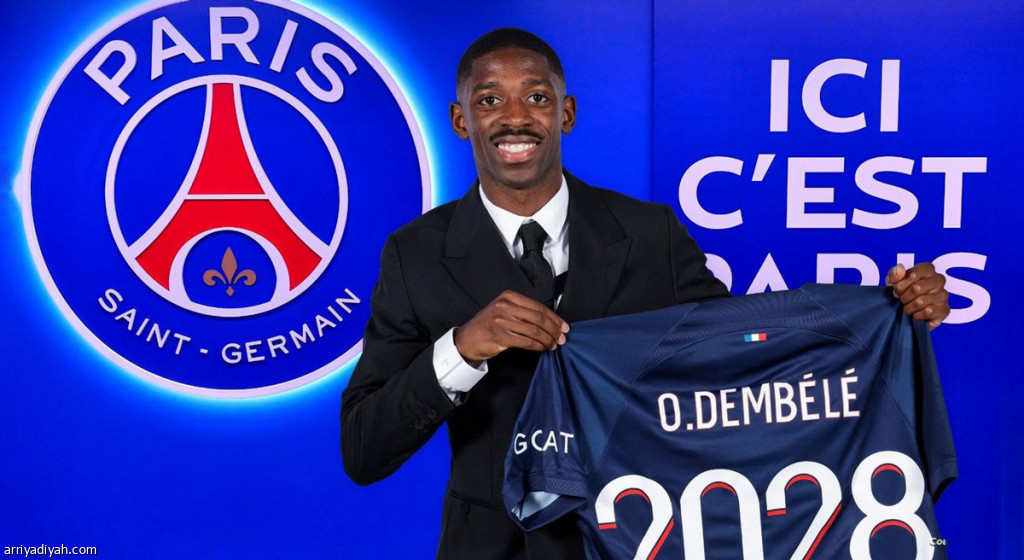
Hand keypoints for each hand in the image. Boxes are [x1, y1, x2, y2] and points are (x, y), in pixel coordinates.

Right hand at [454, 290, 569, 361]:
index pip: (538, 307)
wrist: (466, 339)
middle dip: (554, 329)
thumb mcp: (503, 310)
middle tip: (562, 337)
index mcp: (509, 296)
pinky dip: (538, 346)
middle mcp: (505, 306)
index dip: (554, 318)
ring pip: (534, 330)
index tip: (563, 326)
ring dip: (547, 340)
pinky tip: (542, 348)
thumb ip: (523, 311)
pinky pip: (526, 342)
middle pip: (538, 318)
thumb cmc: (487, 326)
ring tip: (553, 345)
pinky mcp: (500, 335)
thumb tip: (550, 321)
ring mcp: (501, 320)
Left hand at [886, 263, 949, 329]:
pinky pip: (928, 312)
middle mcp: (938, 280)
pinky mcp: (945, 309)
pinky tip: (916, 314)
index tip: (898, 289)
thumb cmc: (902, 292)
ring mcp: (943, 294)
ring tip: (907, 308)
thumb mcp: (893, 282)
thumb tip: (900, 268)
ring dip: (909, 308)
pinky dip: (917, 315)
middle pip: (917, 288)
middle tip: (902, 300)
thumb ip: (894, 274)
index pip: (916, 272)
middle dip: (904, 297)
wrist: (905, 313)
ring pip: (921, 301)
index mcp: (928, 269)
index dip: (903, 283)